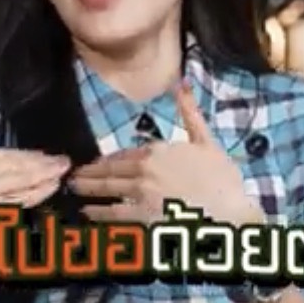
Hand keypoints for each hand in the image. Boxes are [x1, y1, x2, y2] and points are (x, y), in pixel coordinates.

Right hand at [0, 114, 70, 227]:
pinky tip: (52, 188)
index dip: (23, 155)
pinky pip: (20, 201)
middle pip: (16, 167)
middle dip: (42, 163)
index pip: (0, 156)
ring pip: (21, 182)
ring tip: (63, 171)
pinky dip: (38, 193)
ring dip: (45, 175)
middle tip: (64, 161)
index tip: (41, 154)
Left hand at [70, 81, 264, 226]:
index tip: (98, 163)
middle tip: (73, 175)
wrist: (230, 213)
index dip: (109, 159)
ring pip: (107, 189)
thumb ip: (191, 115)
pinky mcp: (140, 218)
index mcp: (159, 150)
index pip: (125, 154)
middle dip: (90, 172)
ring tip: (74, 189)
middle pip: (110, 170)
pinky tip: (87, 213)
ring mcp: (140, 194)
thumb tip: (181, 84)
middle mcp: (144, 169)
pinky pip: (112, 214)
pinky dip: (97, 212)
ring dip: (88, 189)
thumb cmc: (223, 180)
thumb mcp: (208, 143)